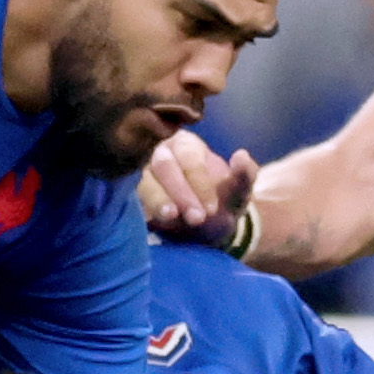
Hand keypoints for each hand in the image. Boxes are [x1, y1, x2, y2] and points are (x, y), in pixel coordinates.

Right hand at [140, 131, 256, 242]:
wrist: (206, 228)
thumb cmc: (221, 203)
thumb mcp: (239, 191)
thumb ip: (245, 175)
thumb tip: (242, 155)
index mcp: (186, 145)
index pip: (189, 157)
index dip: (199, 181)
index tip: (211, 208)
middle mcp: (159, 152)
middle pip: (163, 165)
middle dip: (180, 192)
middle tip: (196, 218)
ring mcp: (141, 173)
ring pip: (142, 180)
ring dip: (156, 199)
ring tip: (169, 217)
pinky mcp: (130, 195)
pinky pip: (129, 197)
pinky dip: (139, 208)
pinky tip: (149, 221)